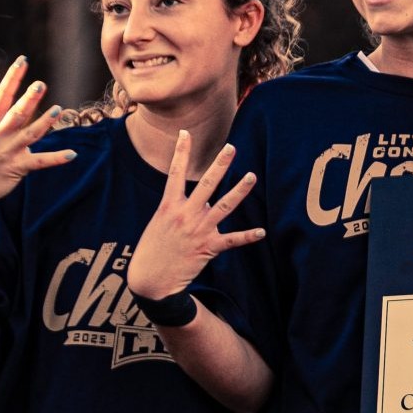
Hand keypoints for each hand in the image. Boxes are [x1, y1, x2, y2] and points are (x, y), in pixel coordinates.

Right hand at [0, 57, 73, 212]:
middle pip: (16, 113)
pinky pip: (40, 162)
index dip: (13, 78)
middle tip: (41, 84)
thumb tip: (13, 106)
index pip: (2, 96)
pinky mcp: (16, 168)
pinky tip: (72, 154)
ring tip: (57, 109)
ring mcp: (6, 152)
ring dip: (44, 122)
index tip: (23, 61)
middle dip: (28, 99)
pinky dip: (57, 158)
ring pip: (29, 134)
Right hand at [127, 130, 263, 299]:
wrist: (151, 279)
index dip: (181, 152)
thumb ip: (183, 209)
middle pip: (206, 184)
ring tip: (251, 176)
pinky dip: (247, 236)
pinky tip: (261, 232)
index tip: (185, 133)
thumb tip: (207, 202)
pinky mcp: (208, 247)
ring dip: (239, 190)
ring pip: (224, 206)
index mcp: (169, 206)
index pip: (175, 173)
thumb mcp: (160, 223)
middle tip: (231, 147)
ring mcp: (198, 230)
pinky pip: (232, 240)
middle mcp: (185, 214)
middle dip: (220, 164)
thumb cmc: (154, 248)